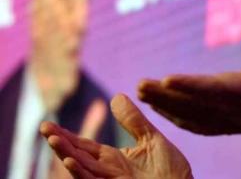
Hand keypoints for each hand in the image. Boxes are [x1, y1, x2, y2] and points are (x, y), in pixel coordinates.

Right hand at [41, 94, 192, 178]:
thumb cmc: (170, 171)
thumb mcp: (151, 139)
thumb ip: (133, 121)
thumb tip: (116, 96)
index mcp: (112, 159)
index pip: (83, 146)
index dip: (66, 136)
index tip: (48, 124)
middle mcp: (106, 171)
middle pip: (77, 156)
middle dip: (60, 143)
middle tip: (43, 127)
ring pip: (81, 169)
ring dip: (66, 155)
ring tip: (53, 140)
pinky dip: (81, 173)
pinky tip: (70, 161)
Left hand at [138, 8, 240, 134]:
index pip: (221, 90)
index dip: (194, 86)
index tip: (169, 79)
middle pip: (200, 105)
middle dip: (168, 96)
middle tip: (140, 85)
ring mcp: (238, 120)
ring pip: (196, 116)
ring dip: (166, 106)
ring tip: (141, 92)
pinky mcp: (234, 123)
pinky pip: (201, 124)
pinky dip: (178, 118)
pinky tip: (160, 109)